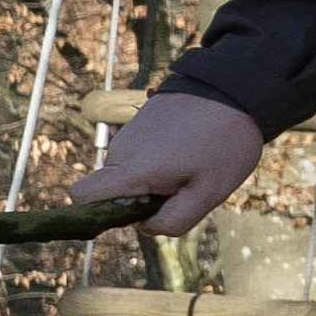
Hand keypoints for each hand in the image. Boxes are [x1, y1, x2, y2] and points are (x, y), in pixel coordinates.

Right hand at [79, 86, 272, 231]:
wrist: (233, 88)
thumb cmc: (224, 143)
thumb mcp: (209, 193)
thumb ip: (174, 220)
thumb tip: (145, 226)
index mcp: (132, 170)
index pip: (81, 198)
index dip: (97, 214)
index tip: (135, 213)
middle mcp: (120, 151)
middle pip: (110, 190)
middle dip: (139, 199)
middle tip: (181, 188)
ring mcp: (127, 135)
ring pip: (126, 173)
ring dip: (151, 180)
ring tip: (190, 166)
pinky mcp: (138, 124)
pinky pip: (137, 155)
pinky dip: (156, 162)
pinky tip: (188, 151)